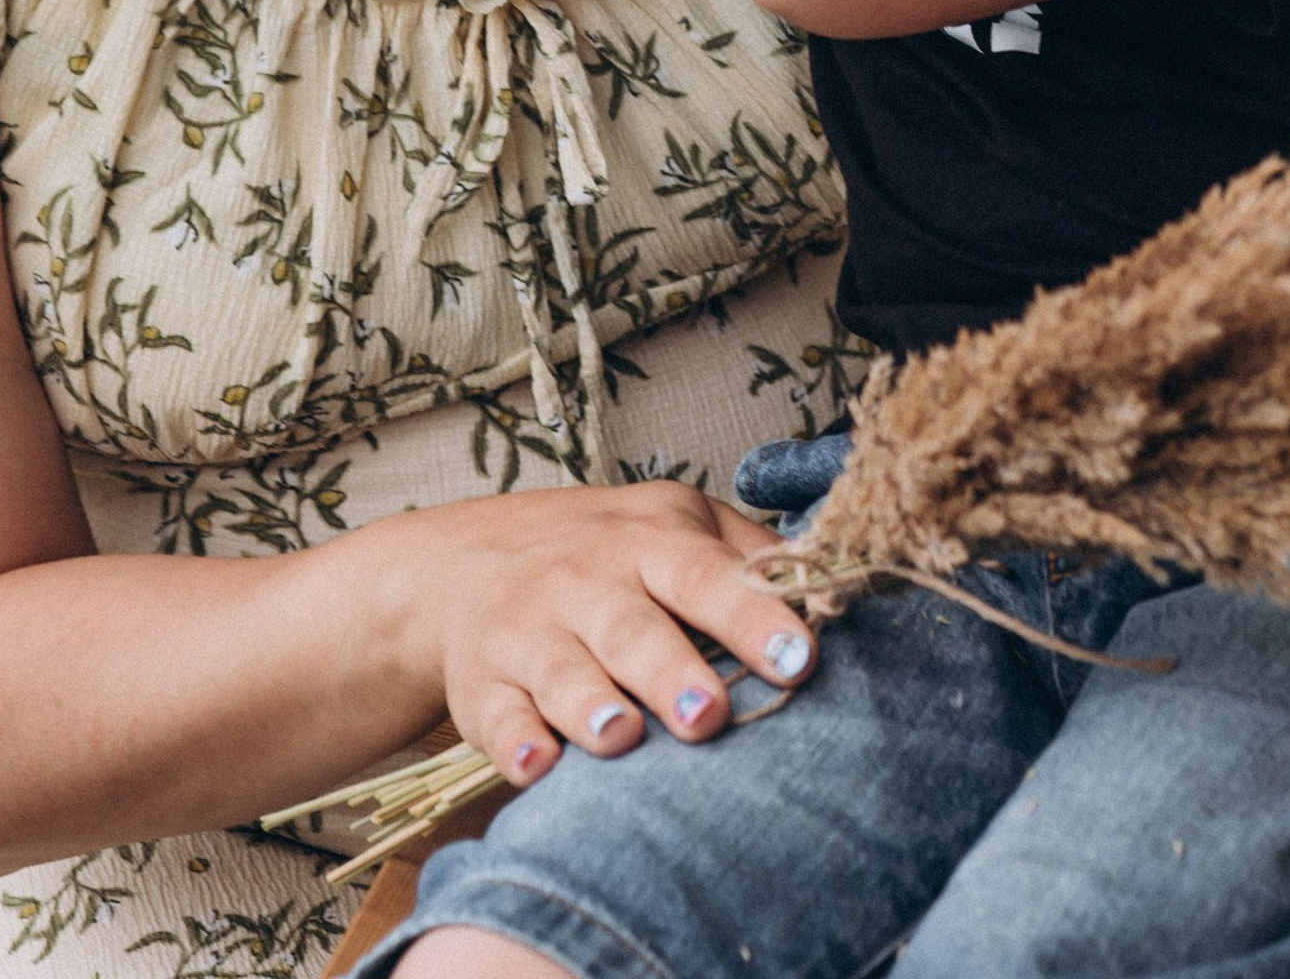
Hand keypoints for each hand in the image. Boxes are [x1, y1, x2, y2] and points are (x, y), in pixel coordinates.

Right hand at [377, 479, 817, 786]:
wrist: (462, 565)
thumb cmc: (602, 551)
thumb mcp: (673, 522)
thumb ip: (746, 554)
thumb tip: (827, 586)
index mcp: (646, 543)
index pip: (704, 575)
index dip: (752, 615)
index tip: (800, 656)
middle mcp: (586, 583)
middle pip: (632, 628)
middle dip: (670, 672)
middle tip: (710, 715)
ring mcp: (530, 635)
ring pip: (562, 672)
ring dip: (592, 706)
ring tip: (623, 737)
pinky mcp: (486, 688)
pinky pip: (499, 719)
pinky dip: (517, 744)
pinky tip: (538, 768)